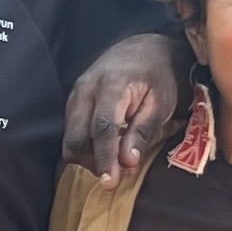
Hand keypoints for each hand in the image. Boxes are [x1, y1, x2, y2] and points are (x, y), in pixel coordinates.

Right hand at [65, 31, 182, 182]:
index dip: (105, 157)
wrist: (143, 49)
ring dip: (89, 158)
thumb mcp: (161, 102)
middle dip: (93, 162)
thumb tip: (127, 163)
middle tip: (119, 175)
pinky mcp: (73, 102)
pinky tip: (107, 150)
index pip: (102, 127)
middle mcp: (86, 88)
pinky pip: (72, 132)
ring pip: (70, 138)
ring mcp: (76, 94)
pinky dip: (86, 147)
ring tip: (116, 163)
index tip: (110, 182)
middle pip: (76, 137)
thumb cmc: (158, 76)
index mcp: (111, 84)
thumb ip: (142, 131)